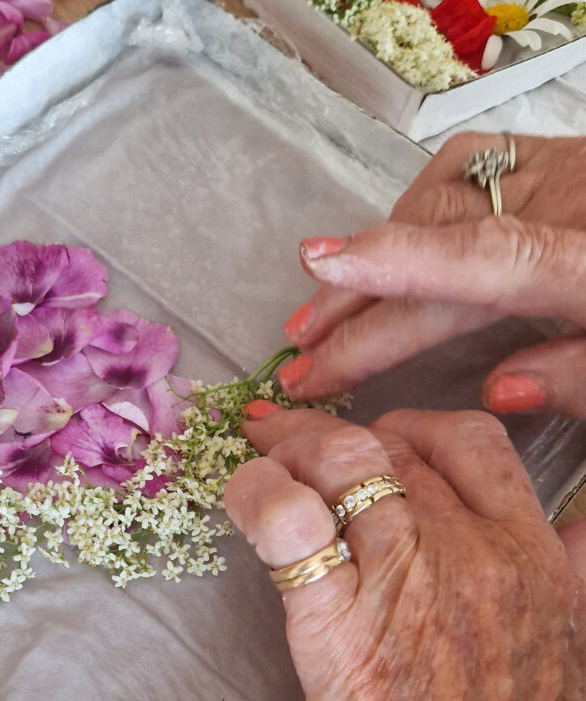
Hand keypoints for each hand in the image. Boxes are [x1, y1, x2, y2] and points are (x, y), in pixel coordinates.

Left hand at [224, 407, 585, 700]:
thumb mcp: (568, 647)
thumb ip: (565, 574)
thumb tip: (568, 528)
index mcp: (530, 559)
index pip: (468, 442)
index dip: (410, 426)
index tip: (376, 438)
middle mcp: (468, 558)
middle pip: (387, 448)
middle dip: (330, 431)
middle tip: (293, 437)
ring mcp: (400, 587)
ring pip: (338, 465)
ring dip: (287, 446)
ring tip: (262, 452)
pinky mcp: (334, 627)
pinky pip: (288, 524)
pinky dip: (257, 491)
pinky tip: (246, 491)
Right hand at [279, 134, 585, 416]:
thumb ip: (579, 376)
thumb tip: (495, 391)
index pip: (487, 258)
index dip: (400, 262)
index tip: (320, 261)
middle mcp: (561, 204)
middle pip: (438, 243)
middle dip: (355, 300)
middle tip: (298, 358)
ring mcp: (549, 169)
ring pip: (432, 206)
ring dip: (369, 262)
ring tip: (319, 318)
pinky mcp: (547, 153)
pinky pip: (454, 171)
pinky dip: (406, 215)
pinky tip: (382, 243)